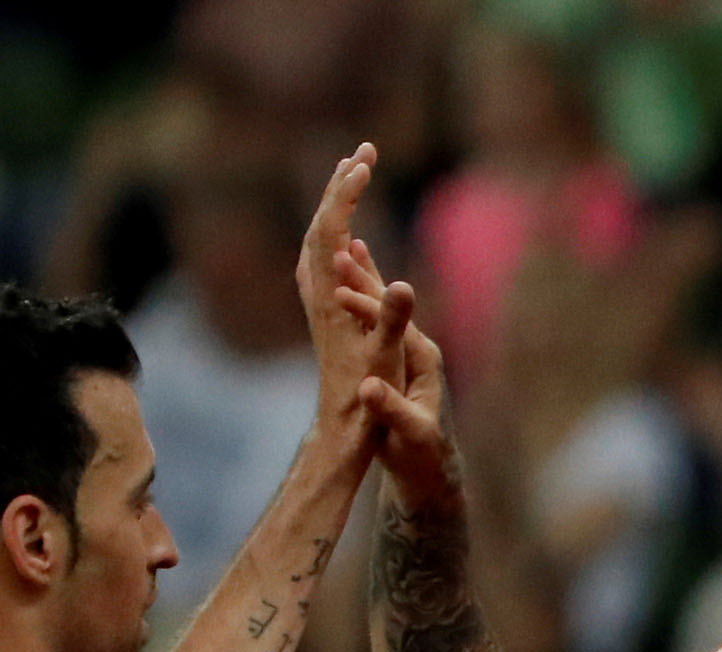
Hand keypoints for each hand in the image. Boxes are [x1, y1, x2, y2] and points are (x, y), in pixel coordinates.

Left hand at [297, 143, 414, 434]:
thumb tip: (404, 284)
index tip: (365, 162)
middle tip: (363, 151)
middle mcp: (317, 295)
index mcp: (330, 297)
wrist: (342, 430)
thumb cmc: (367, 397)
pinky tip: (346, 237)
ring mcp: (318, 304)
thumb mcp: (386, 357)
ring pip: (319, 240)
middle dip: (340, 186)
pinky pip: (325, 259)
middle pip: (320, 225)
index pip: (332, 230)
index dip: (346, 193)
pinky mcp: (325, 315)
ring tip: (351, 178)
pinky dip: (335, 234)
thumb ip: (392, 318)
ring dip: (335, 206)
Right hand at [329, 233, 457, 506]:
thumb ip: (391, 409)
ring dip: (362, 281)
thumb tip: (367, 388)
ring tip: (346, 246)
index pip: (392, 325)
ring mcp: (406, 354)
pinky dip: (360, 302)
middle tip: (338, 249)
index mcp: (423, 361)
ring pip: (383, 309)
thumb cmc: (423, 458)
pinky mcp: (395, 362)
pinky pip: (375, 324)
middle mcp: (417, 350)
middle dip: (363, 280)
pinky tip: (345, 287)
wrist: (431, 471)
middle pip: (389, 306)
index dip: (366, 308)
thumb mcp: (409, 434)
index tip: (338, 293)